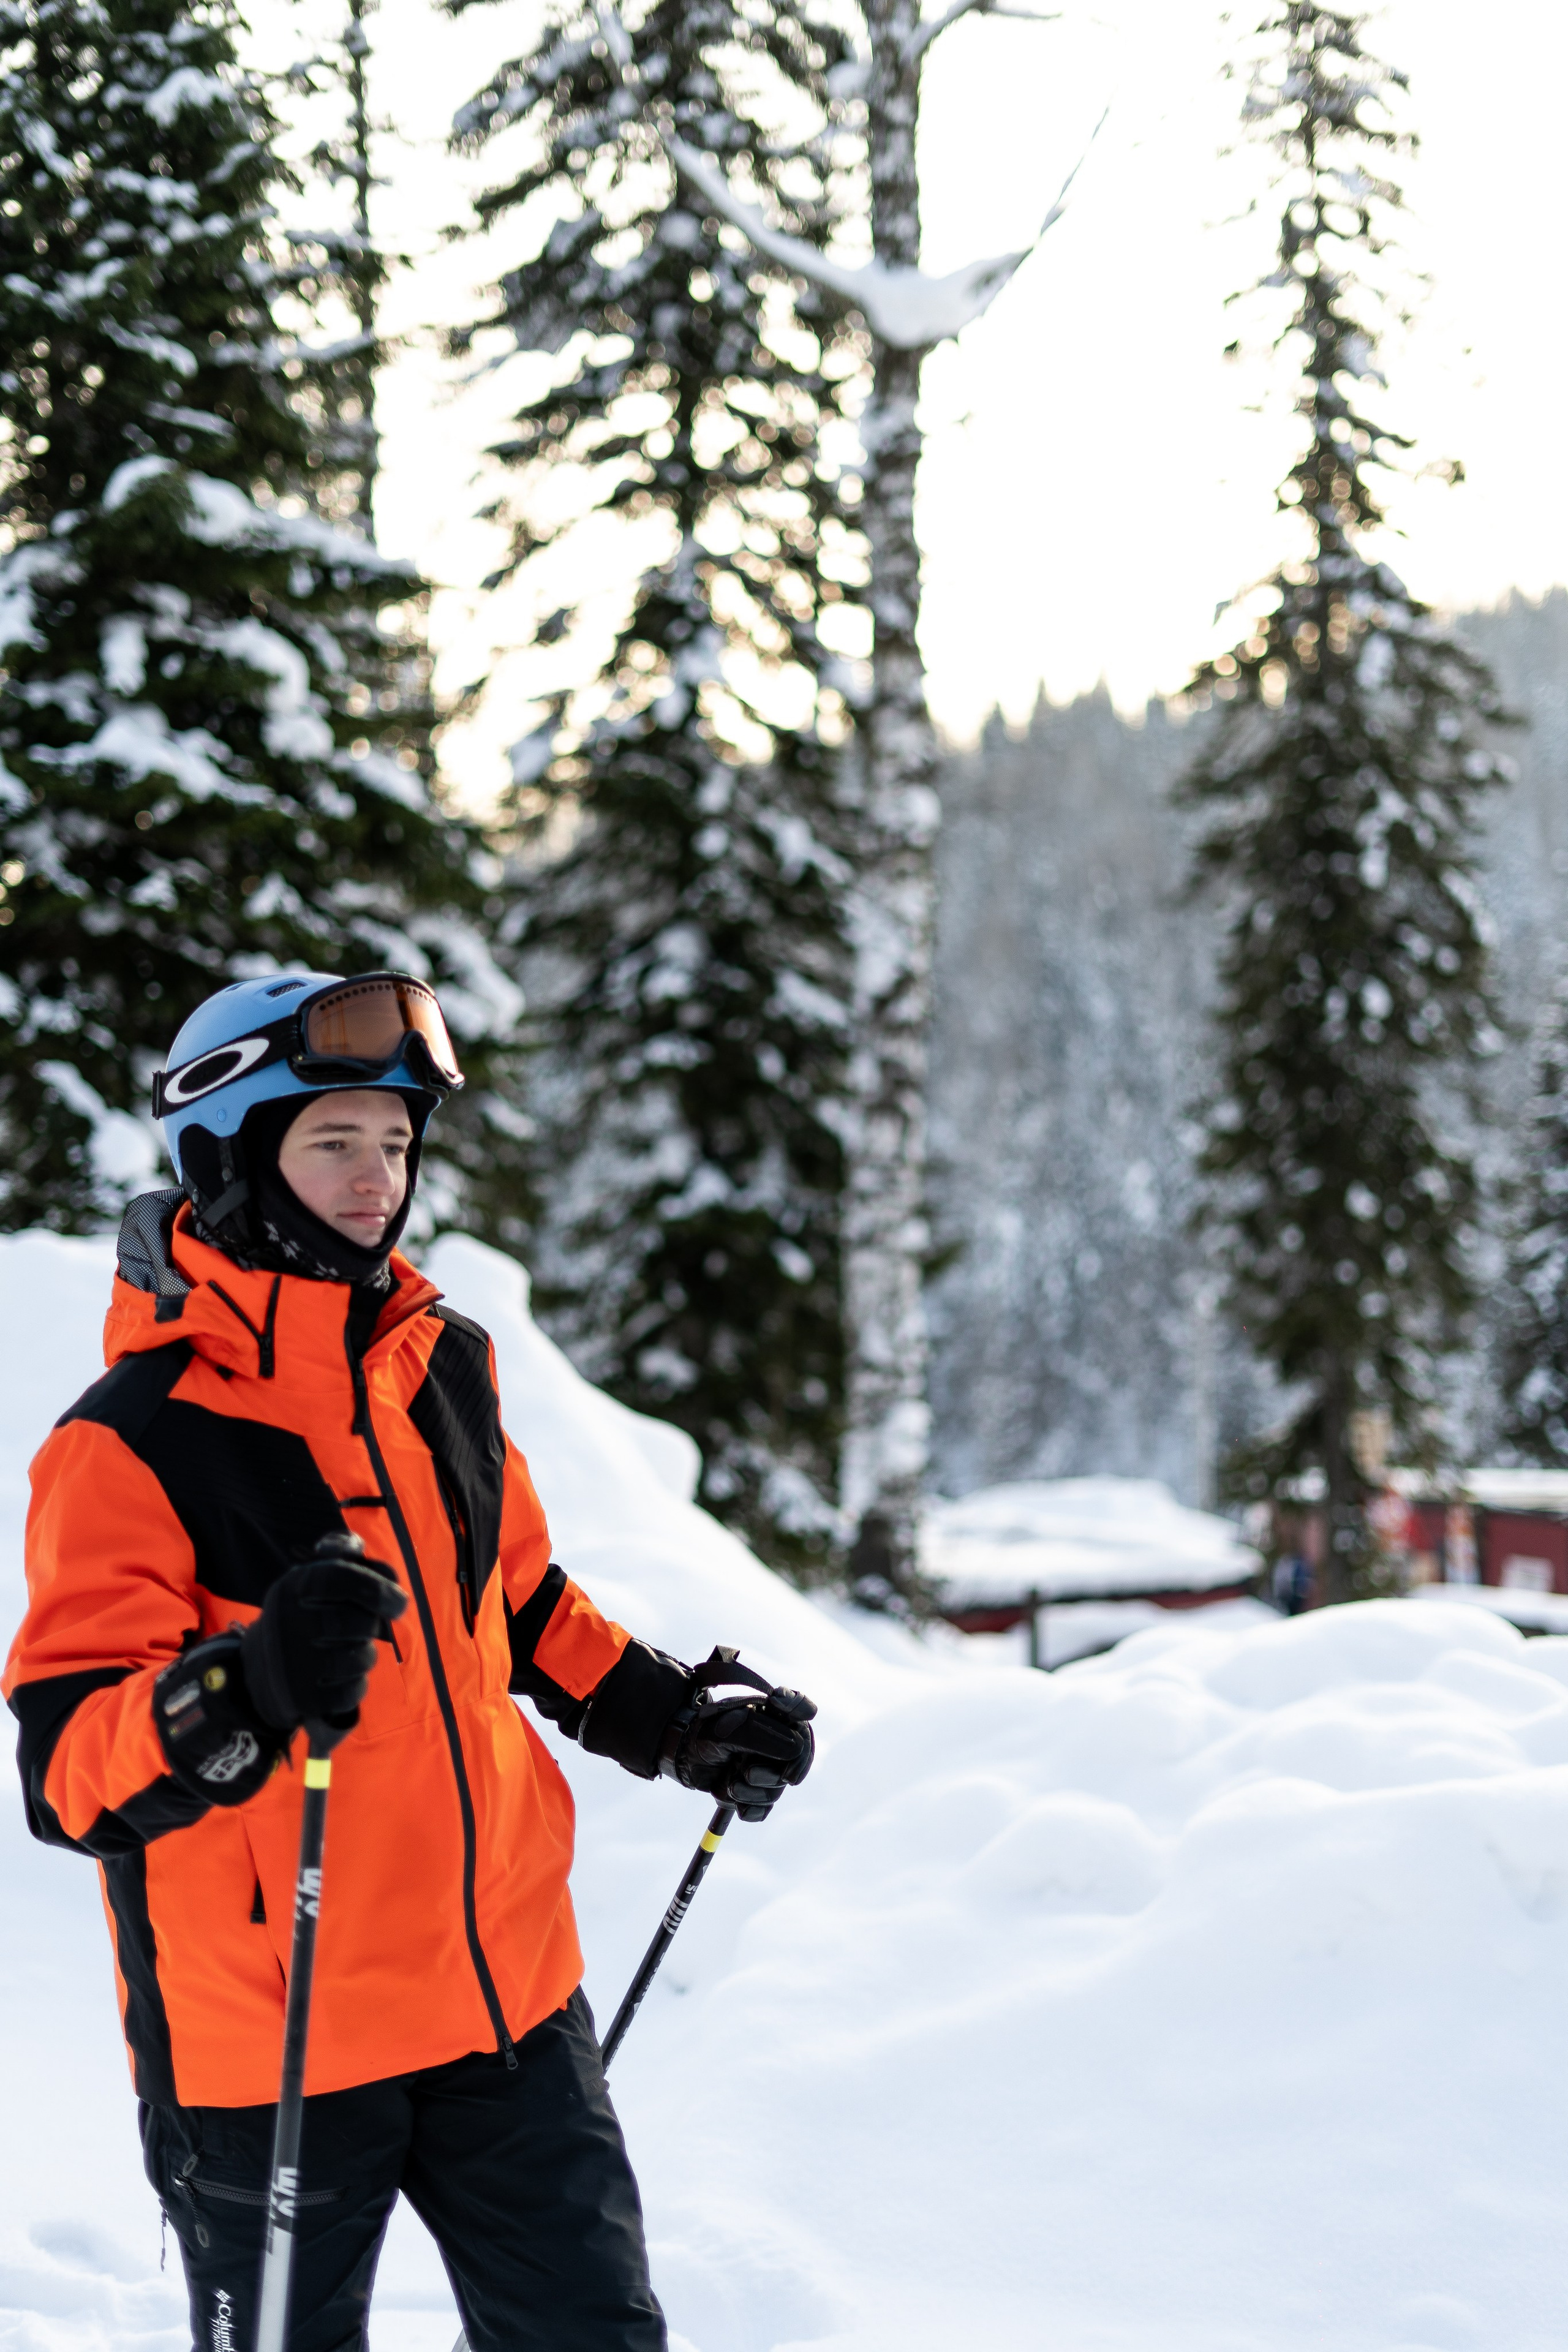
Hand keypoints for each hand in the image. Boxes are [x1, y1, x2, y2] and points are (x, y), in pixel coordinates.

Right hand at [242, 1533, 406, 1750]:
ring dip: (366, 1656)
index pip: (340, 1579)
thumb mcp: (309, 1576)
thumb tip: (357, 1547)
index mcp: (293, 1587)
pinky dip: (356, 1686)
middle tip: (368, 1628)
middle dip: (372, 1626)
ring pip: (359, 1659)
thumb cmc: (301, 1614)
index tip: (400, 1602)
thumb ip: (338, 1551)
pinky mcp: (301, 1699)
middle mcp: (288, 1624)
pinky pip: (351, 1693)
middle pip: (357, 1623)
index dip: (377, 1587)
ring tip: (350, 1651)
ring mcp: (292, 1665)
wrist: (259, 1670)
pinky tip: (342, 1678)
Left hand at [660, 1680, 816, 1821]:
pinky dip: (750, 1808)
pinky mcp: (757, 1791)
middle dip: (773, 1771)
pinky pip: (765, 1807)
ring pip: (778, 1787)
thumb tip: (795, 1751)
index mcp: (772, 1717)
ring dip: (753, 1791)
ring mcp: (768, 1767)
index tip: (777, 1705)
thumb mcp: (728, 1731)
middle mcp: (776, 1740)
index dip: (799, 1708)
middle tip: (748, 1773)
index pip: (802, 1708)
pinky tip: (733, 1802)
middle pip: (798, 1756)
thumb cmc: (704, 1736)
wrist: (683, 1759)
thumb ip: (762, 1736)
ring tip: (728, 1783)